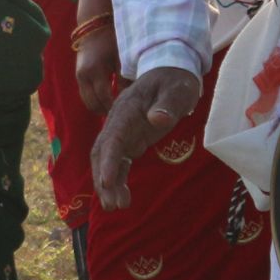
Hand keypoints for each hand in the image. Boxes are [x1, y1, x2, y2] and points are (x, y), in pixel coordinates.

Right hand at [74, 23, 119, 116]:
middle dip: (106, 111)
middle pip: (92, 104)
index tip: (127, 114)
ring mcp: (79, 76)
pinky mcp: (78, 76)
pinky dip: (96, 100)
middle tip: (122, 115)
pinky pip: (86, 95)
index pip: (104, 98)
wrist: (94, 26)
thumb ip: (124, 79)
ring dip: (100, 107)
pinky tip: (109, 101)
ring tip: (116, 110)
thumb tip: (130, 98)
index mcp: (94, 71)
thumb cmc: (111, 40)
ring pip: (87, 101)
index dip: (115, 107)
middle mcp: (83, 76)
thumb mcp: (121, 58)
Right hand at [91, 67, 202, 210]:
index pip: (112, 137)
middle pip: (102, 152)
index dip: (107, 160)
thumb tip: (156, 119)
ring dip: (108, 183)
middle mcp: (118, 121)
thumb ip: (167, 105)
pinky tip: (123, 198)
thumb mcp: (177, 90)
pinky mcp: (129, 140)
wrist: (170, 71)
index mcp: (127, 109)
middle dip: (104, 179)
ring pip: (106, 159)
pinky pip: (117, 162)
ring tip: (115, 207)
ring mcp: (122, 131)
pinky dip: (117, 180)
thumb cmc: (175, 80)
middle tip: (113, 205)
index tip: (106, 181)